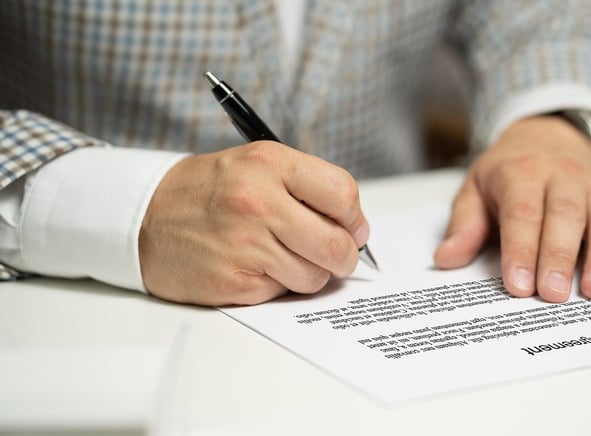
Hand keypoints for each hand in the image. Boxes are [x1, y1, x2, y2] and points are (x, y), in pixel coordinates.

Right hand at [139, 142, 369, 305]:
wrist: (143, 216)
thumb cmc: (208, 191)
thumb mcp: (256, 165)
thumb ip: (306, 187)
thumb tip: (354, 228)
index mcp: (270, 165)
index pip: (342, 194)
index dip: (355, 218)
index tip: (353, 228)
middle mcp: (258, 202)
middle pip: (337, 245)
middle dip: (344, 256)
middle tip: (334, 254)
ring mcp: (244, 245)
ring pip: (315, 276)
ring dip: (308, 272)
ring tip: (283, 256)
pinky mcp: (233, 282)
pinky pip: (282, 292)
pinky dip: (276, 285)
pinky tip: (254, 266)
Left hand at [434, 115, 590, 301]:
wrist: (550, 134)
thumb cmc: (509, 171)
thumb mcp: (475, 188)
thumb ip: (464, 225)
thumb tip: (446, 258)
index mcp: (521, 174)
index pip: (522, 213)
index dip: (520, 250)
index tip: (518, 285)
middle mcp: (562, 177)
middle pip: (564, 216)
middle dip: (559, 256)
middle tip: (553, 295)